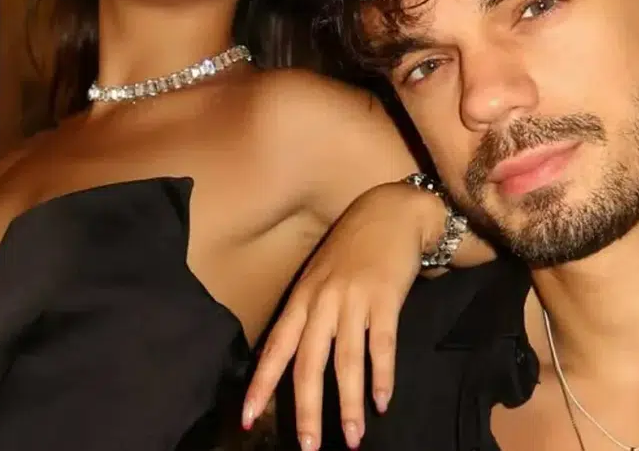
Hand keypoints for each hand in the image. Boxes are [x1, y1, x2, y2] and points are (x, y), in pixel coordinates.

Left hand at [242, 181, 445, 449]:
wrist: (391, 211)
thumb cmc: (354, 248)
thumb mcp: (321, 277)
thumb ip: (310, 314)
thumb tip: (296, 358)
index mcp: (302, 299)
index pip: (276, 348)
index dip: (262, 385)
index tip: (247, 419)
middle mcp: (323, 301)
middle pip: (309, 364)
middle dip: (307, 409)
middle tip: (307, 447)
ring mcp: (354, 299)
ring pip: (346, 361)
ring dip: (349, 404)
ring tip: (351, 438)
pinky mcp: (386, 298)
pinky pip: (382, 345)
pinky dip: (381, 377)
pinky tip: (382, 402)